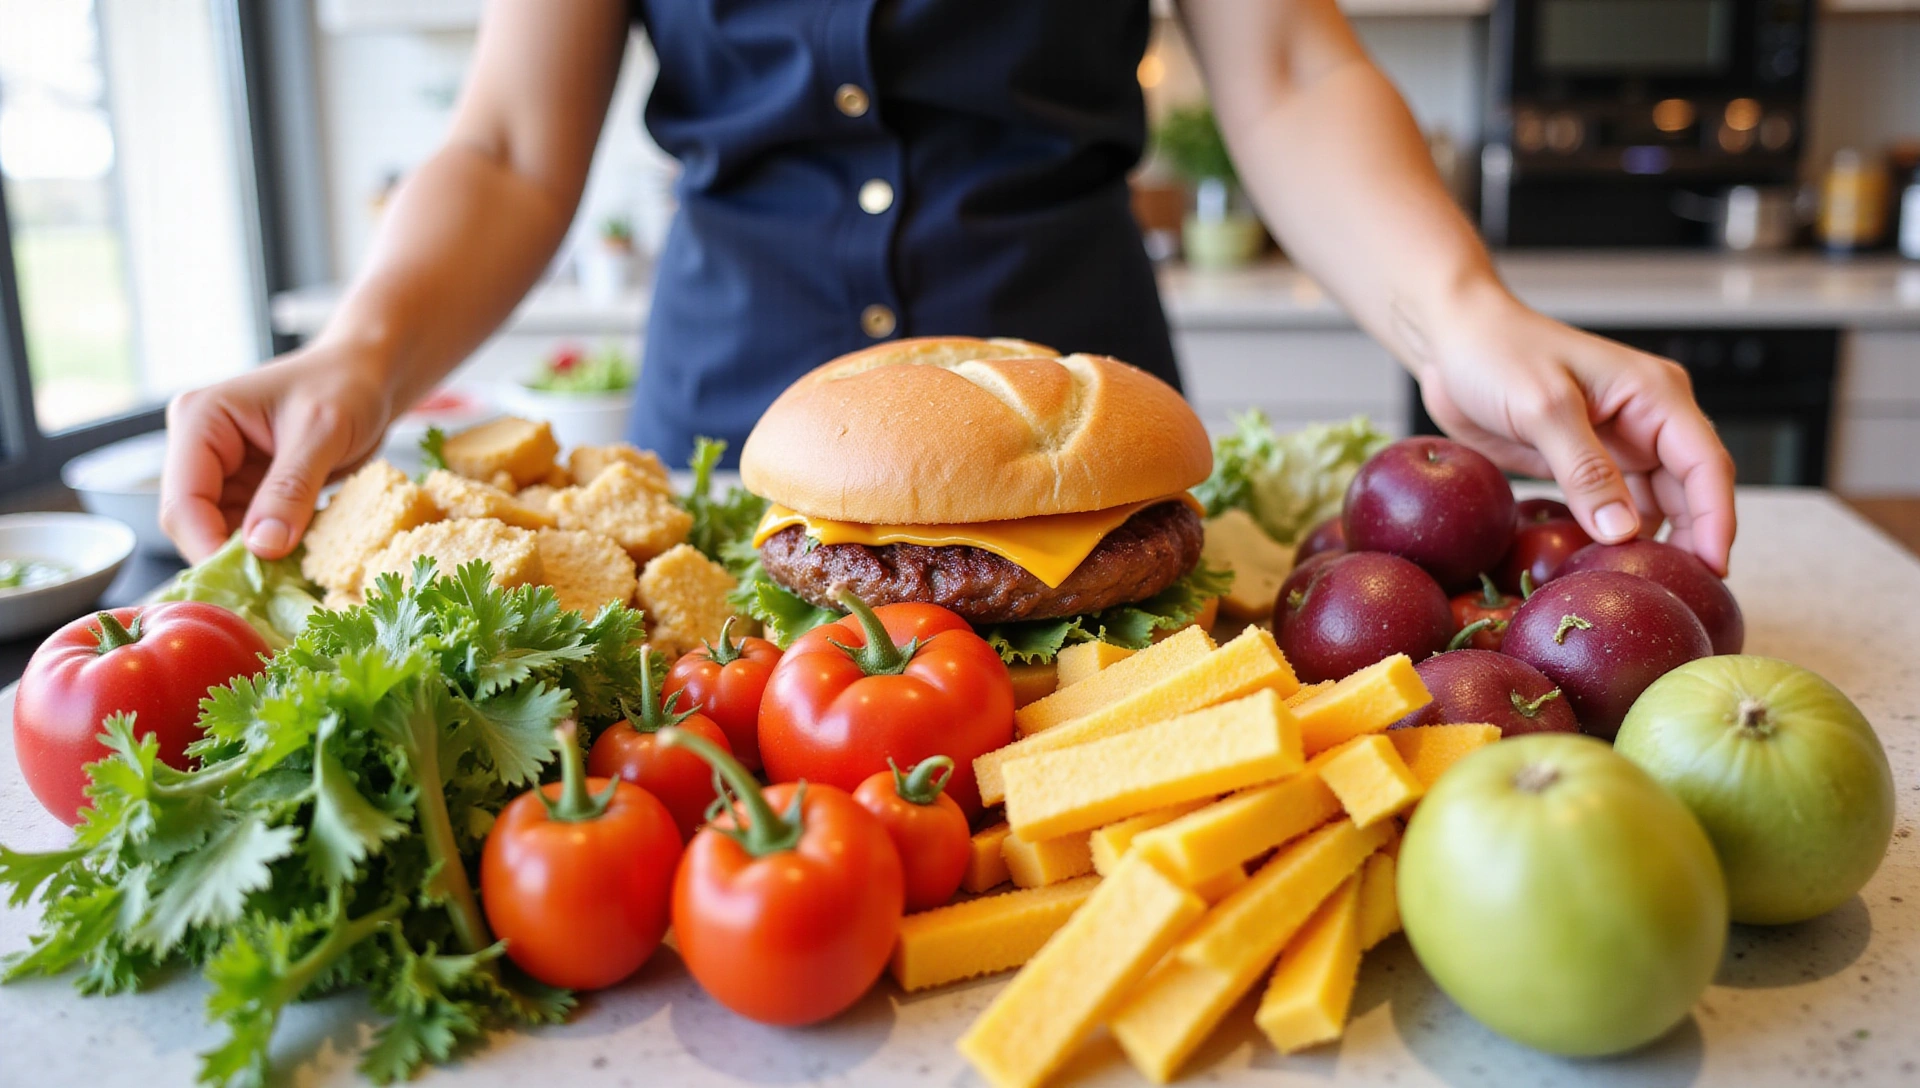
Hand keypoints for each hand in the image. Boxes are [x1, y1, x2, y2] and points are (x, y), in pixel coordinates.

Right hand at [160, 341, 396, 562]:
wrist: (371, 376)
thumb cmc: (347, 385)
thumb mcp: (322, 433)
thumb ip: (290, 489)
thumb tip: (262, 548)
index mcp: (201, 421)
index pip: (183, 500)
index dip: (208, 546)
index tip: (247, 583)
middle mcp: (201, 447)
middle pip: (194, 522)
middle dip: (229, 557)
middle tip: (269, 593)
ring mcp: (223, 470)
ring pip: (220, 533)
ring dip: (251, 560)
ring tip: (288, 583)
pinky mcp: (249, 489)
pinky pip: (248, 532)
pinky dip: (270, 551)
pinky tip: (297, 566)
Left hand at [1411, 288, 1736, 574]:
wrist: (1452, 341)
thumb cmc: (1497, 352)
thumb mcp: (1542, 408)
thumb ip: (1585, 469)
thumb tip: (1623, 532)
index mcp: (1655, 395)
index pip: (1706, 464)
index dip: (1715, 520)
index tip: (1712, 569)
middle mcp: (1647, 420)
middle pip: (1689, 492)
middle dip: (1690, 541)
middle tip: (1677, 592)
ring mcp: (1618, 443)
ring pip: (1655, 505)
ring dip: (1651, 543)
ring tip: (1640, 586)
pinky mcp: (1586, 463)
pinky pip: (1614, 508)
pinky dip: (1613, 537)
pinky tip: (1602, 567)